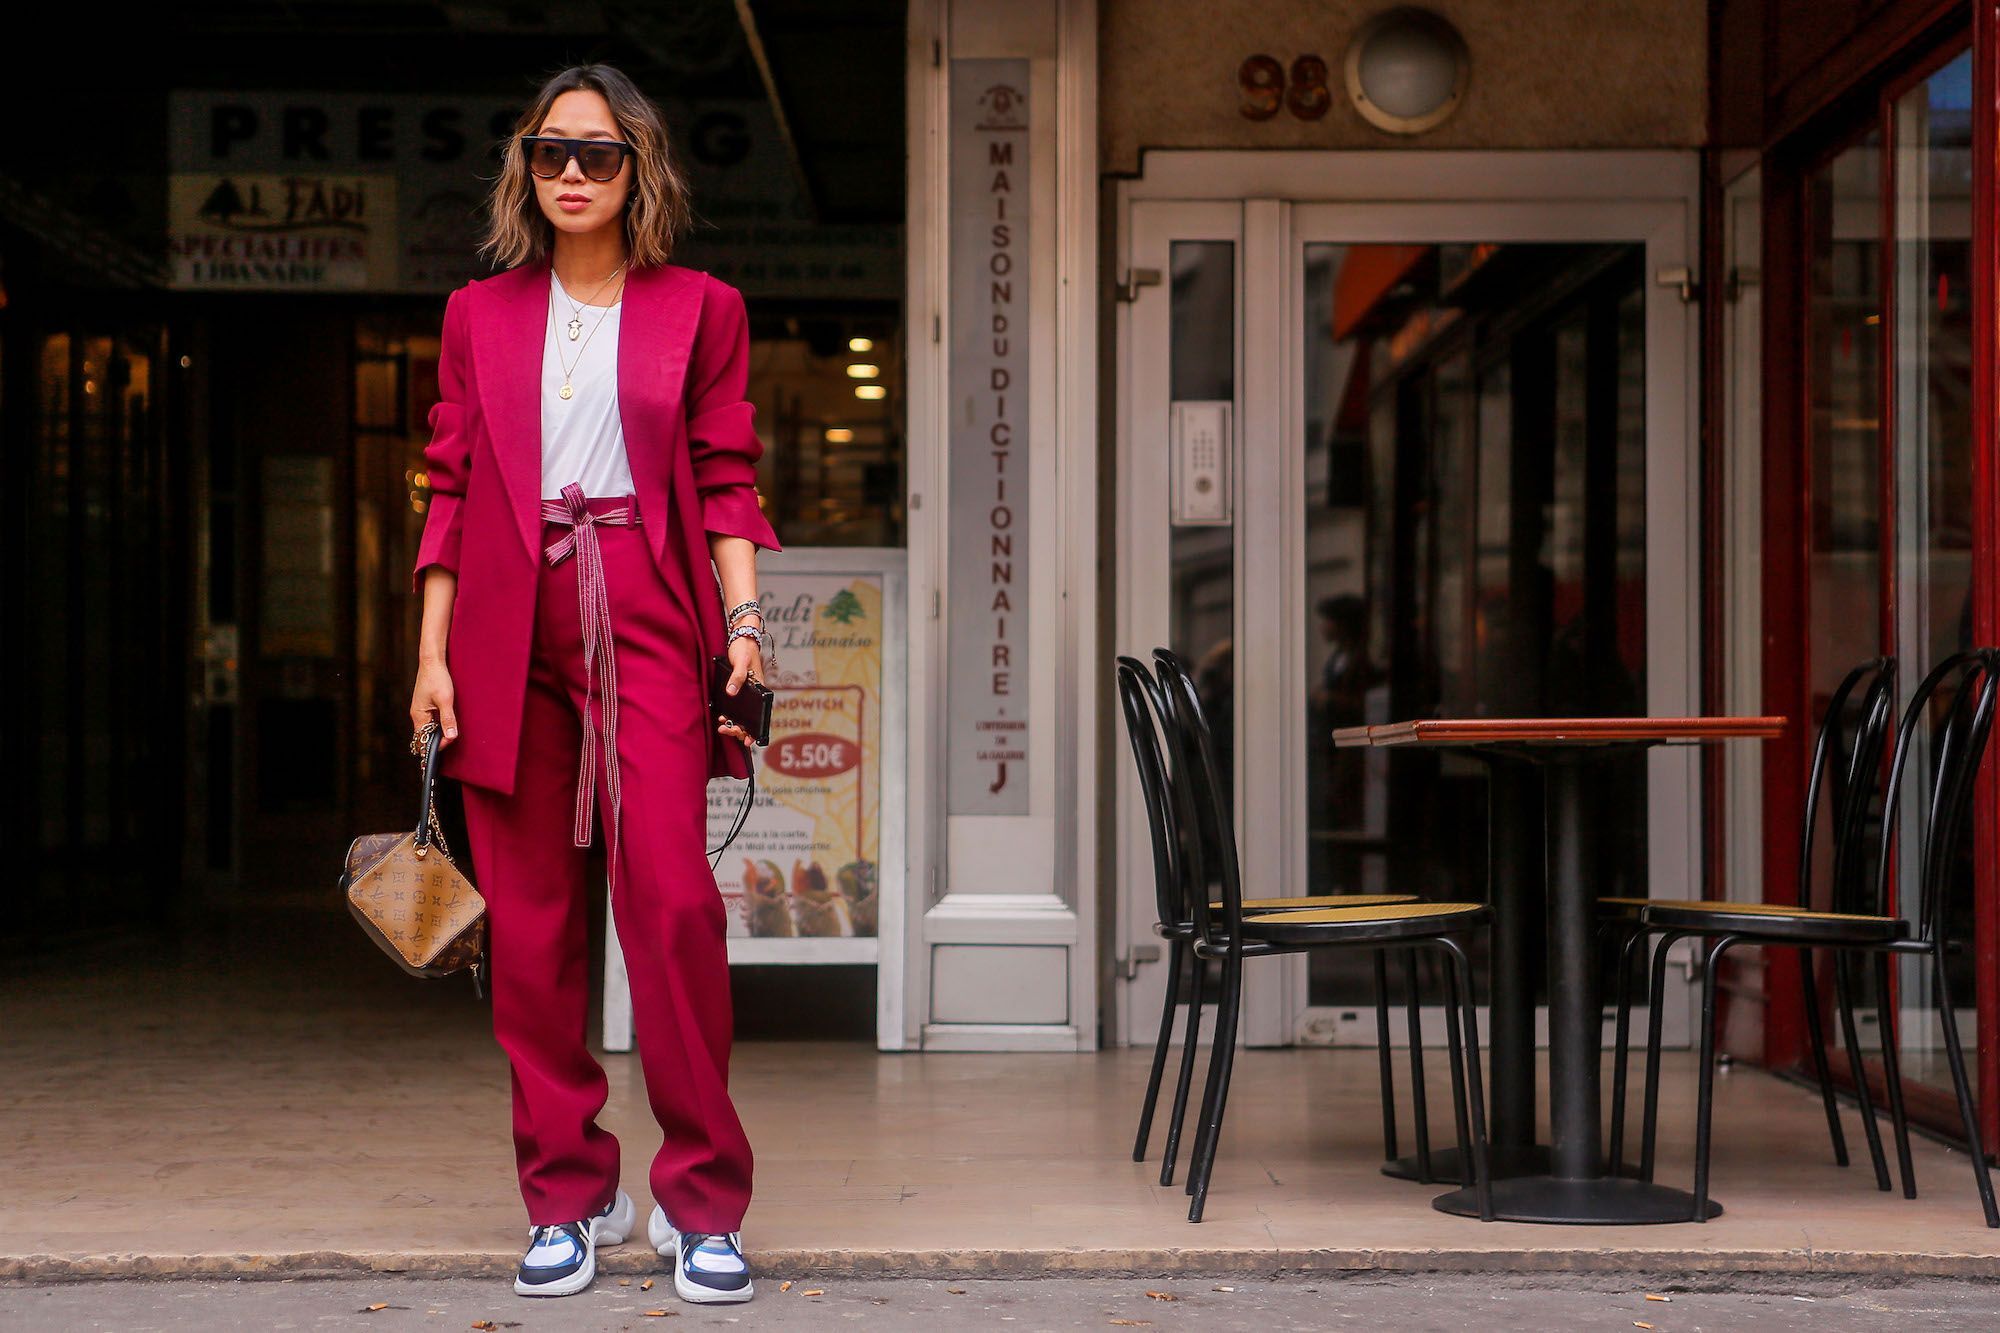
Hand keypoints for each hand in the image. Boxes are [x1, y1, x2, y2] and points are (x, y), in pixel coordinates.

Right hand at [411, 659, 457, 747]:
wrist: (432, 662)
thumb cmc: (437, 679)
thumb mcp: (445, 700)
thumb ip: (448, 719)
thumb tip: (450, 737)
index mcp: (419, 715)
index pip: (424, 738)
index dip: (437, 744)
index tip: (450, 742)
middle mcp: (417, 714)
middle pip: (424, 735)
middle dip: (435, 742)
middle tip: (448, 743)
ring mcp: (420, 710)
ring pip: (427, 728)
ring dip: (436, 734)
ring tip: (447, 738)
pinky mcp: (425, 705)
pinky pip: (430, 721)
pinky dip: (436, 726)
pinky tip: (444, 726)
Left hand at [717, 633, 763, 748]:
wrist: (741, 638)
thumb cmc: (745, 649)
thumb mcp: (741, 662)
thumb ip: (737, 677)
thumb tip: (731, 692)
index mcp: (760, 689)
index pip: (760, 715)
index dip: (754, 730)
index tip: (747, 740)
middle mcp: (755, 694)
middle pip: (750, 719)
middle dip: (738, 729)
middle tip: (725, 730)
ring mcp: (746, 693)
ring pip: (742, 715)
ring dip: (733, 724)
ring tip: (721, 726)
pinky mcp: (738, 689)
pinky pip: (736, 707)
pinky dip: (729, 714)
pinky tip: (721, 717)